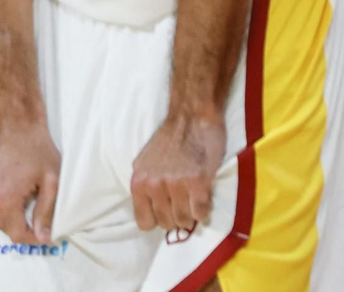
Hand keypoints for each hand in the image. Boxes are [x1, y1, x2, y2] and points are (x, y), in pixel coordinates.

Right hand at [0, 119, 61, 244]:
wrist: (16, 126)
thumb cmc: (35, 148)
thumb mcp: (51, 182)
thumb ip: (46, 212)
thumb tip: (43, 236)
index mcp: (5, 198)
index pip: (17, 234)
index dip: (33, 238)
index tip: (43, 233)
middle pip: (4, 229)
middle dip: (21, 227)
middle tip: (36, 216)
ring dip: (8, 219)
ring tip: (23, 204)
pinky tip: (10, 196)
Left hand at [130, 111, 225, 231]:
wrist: (191, 118)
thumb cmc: (169, 140)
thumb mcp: (145, 162)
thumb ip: (146, 185)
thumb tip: (149, 210)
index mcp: (139, 181)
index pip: (144, 222)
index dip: (157, 220)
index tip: (166, 212)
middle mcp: (154, 185)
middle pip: (166, 223)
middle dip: (176, 218)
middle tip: (183, 205)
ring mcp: (176, 184)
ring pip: (184, 221)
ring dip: (191, 215)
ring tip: (193, 201)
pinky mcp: (198, 182)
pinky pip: (201, 213)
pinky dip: (204, 210)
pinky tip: (203, 197)